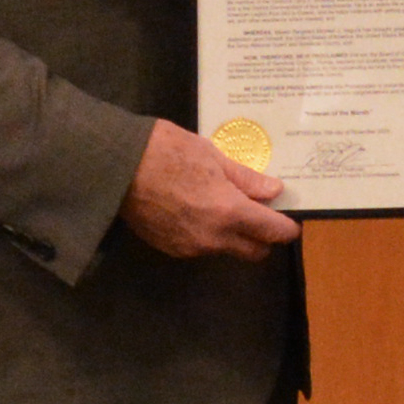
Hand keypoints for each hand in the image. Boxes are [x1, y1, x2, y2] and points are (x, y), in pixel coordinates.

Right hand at [123, 120, 296, 260]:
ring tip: (223, 206)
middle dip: (264, 238)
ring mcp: (190, 247)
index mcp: (229, 212)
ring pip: (227, 250)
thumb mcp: (211, 155)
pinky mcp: (170, 249)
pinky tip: (196, 211)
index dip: (287, 227)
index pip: (273, 232)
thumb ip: (245, 179)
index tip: (289, 219)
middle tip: (260, 213)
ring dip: (234, 236)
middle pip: (255, 252)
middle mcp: (213, 238)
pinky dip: (209, 235)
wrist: (114, 166)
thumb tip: (274, 192)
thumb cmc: (165, 150)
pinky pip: (201, 248)